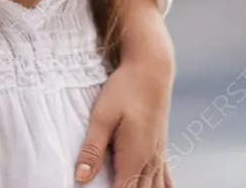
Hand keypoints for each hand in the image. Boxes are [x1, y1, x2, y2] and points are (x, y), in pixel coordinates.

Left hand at [76, 58, 174, 187]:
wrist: (152, 69)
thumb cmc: (125, 88)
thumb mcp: (102, 116)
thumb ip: (92, 148)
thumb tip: (81, 177)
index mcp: (135, 157)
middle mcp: (150, 161)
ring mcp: (158, 156)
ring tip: (123, 187)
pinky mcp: (161, 149)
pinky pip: (164, 180)